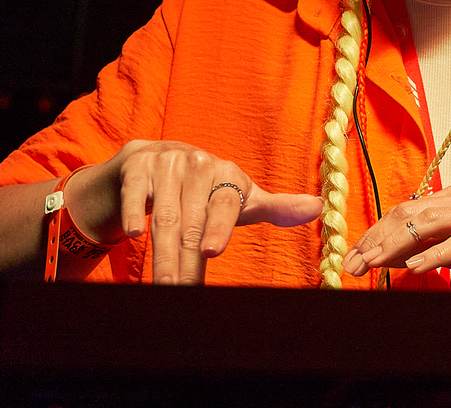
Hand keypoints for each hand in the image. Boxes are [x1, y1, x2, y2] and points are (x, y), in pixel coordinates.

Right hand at [88, 139, 322, 283]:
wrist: (158, 159)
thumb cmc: (207, 189)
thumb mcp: (241, 197)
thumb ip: (277, 207)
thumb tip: (318, 208)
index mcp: (228, 175)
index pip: (225, 204)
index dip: (219, 226)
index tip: (212, 251)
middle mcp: (198, 166)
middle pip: (191, 222)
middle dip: (185, 260)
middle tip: (180, 291)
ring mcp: (166, 166)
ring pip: (163, 217)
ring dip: (160, 254)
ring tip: (161, 285)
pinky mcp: (137, 169)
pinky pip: (135, 194)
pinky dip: (133, 213)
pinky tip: (132, 235)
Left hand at [340, 185, 450, 291]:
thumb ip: (422, 248)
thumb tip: (381, 257)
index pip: (404, 210)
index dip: (374, 232)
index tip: (350, 257)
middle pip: (410, 212)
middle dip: (377, 238)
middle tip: (353, 263)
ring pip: (430, 222)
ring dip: (397, 245)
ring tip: (373, 264)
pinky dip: (435, 254)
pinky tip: (415, 268)